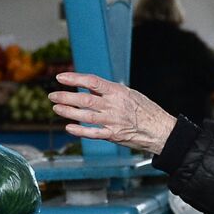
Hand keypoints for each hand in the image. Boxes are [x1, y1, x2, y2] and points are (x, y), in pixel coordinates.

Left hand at [49, 72, 176, 155]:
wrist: (160, 129)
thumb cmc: (144, 109)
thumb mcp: (128, 93)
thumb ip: (108, 90)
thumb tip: (89, 85)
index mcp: (118, 92)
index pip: (92, 82)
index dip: (75, 79)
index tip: (61, 77)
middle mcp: (114, 106)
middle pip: (85, 100)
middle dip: (66, 97)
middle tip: (52, 95)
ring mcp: (113, 121)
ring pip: (85, 116)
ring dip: (68, 112)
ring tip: (56, 108)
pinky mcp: (113, 136)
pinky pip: (93, 133)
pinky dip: (79, 131)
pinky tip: (69, 127)